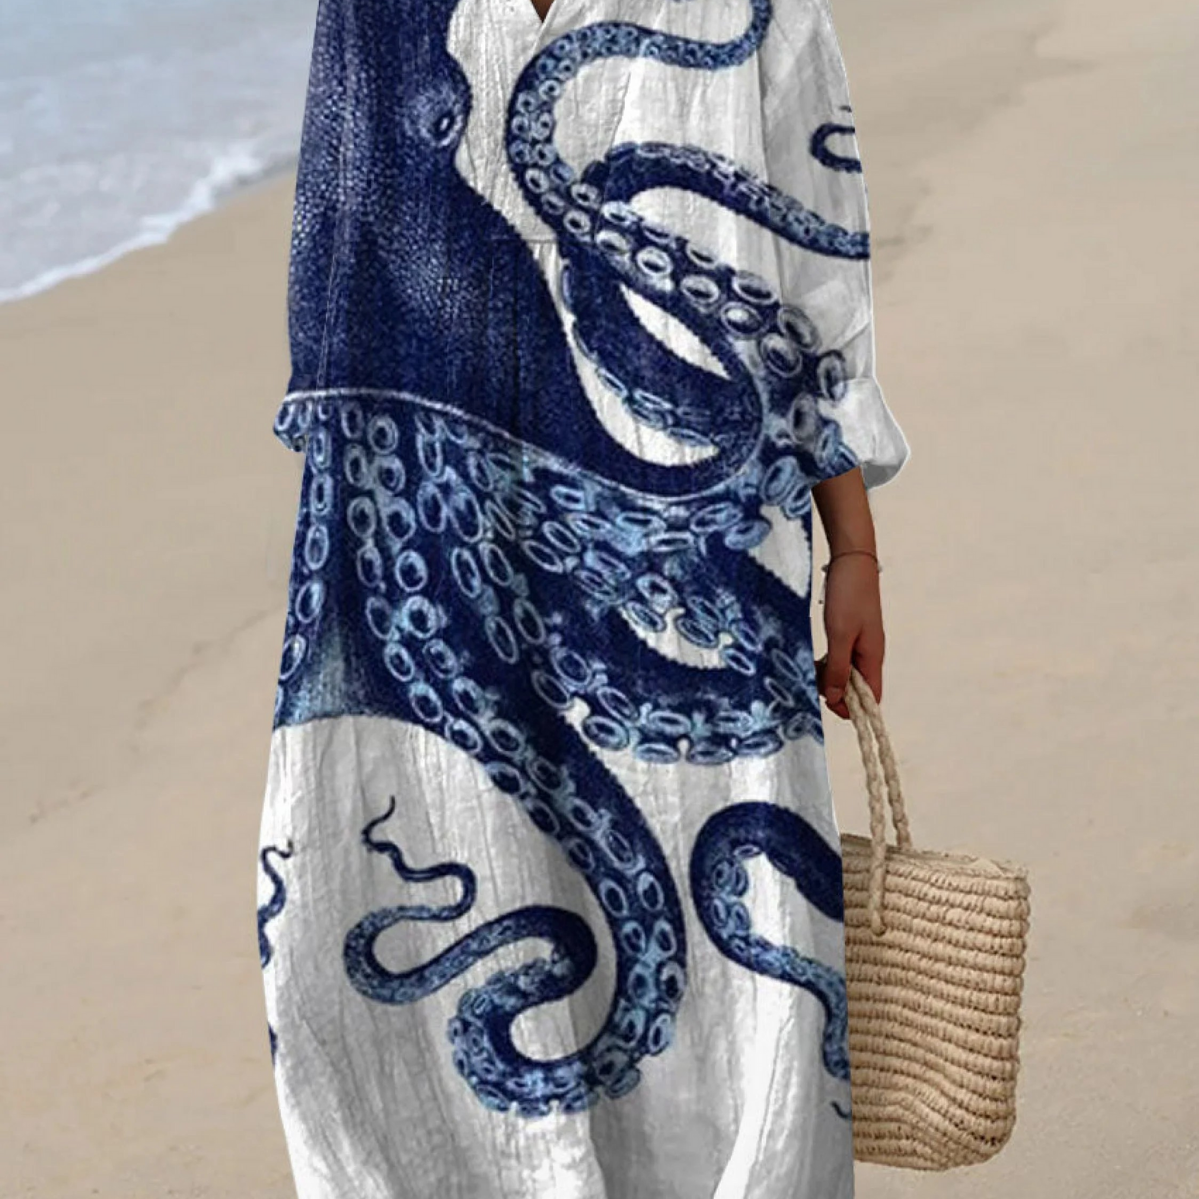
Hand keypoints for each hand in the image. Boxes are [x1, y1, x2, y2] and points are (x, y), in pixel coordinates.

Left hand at [815, 554, 883, 719]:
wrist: (851, 560)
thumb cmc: (848, 595)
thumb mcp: (840, 635)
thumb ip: (837, 668)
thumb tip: (835, 698)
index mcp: (873, 657)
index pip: (872, 697)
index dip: (853, 709)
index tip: (829, 707)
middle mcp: (870, 654)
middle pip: (858, 688)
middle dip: (837, 692)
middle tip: (814, 682)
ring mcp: (861, 643)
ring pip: (847, 673)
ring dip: (830, 677)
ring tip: (813, 670)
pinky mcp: (850, 632)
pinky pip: (841, 657)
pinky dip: (829, 663)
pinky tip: (816, 660)